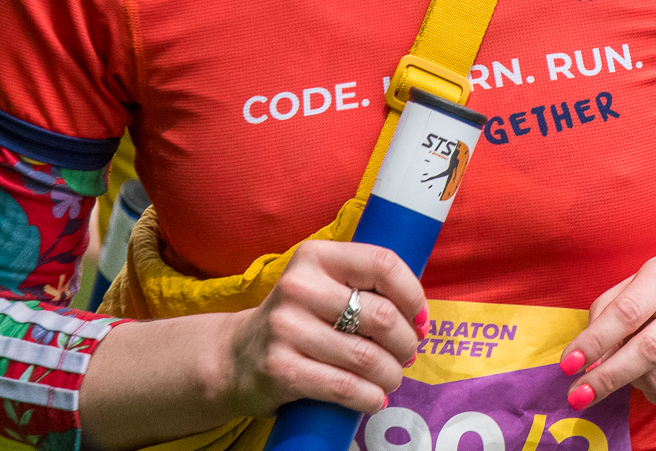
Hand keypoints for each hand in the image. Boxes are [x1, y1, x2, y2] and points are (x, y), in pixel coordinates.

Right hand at [222, 240, 426, 417]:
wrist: (236, 356)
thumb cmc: (297, 319)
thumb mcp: (322, 285)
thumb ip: (363, 286)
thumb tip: (419, 317)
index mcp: (316, 256)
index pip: (382, 263)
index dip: (412, 294)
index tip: (420, 318)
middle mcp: (298, 287)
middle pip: (381, 315)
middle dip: (406, 342)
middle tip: (407, 354)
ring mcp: (286, 328)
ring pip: (367, 357)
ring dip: (391, 374)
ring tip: (391, 378)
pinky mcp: (281, 369)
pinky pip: (344, 387)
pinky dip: (369, 397)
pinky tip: (373, 398)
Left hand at [558, 251, 655, 411]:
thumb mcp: (631, 288)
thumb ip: (605, 318)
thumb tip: (589, 363)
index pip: (627, 313)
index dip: (594, 342)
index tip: (568, 365)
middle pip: (648, 350)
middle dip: (607, 377)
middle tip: (578, 394)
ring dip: (633, 384)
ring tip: (630, 371)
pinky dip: (655, 396)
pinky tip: (653, 379)